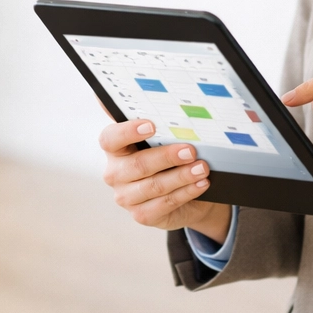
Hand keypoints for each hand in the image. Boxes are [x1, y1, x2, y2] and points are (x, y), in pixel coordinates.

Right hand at [99, 118, 232, 240]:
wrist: (183, 195)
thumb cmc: (168, 161)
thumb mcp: (162, 142)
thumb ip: (159, 125)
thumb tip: (161, 97)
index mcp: (114, 149)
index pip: (110, 138)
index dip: (128, 131)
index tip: (151, 125)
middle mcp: (115, 173)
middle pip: (138, 165)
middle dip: (166, 157)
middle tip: (190, 150)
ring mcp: (126, 197)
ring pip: (154, 186)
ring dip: (181, 176)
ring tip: (202, 168)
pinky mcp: (141, 215)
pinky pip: (165, 203)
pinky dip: (186, 192)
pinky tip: (200, 184)